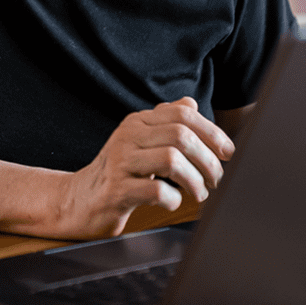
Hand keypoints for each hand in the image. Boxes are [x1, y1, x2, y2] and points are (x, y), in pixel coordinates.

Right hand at [53, 97, 234, 238]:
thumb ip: (164, 122)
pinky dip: (174, 199)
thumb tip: (191, 103)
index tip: (227, 152)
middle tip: (216, 179)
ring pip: (172, 160)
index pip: (182, 114)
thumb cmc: (117, 173)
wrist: (79, 200)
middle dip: (208, 160)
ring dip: (195, 180)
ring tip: (198, 193)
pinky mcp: (117, 190)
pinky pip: (157, 190)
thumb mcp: (139, 141)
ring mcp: (120, 162)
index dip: (212, 131)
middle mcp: (128, 136)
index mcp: (137, 122)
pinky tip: (173, 201)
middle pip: (181, 136)